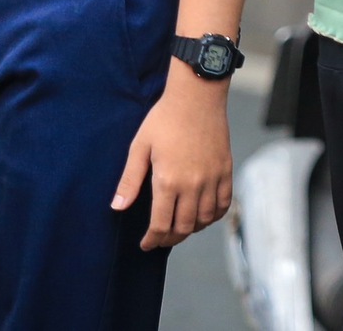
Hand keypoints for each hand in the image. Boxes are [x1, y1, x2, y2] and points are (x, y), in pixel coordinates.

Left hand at [111, 68, 232, 249]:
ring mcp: (212, 179)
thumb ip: (130, 180)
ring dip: (191, 229)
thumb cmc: (164, 119)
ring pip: (205, 220)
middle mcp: (192, 185)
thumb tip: (117, 207)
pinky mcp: (225, 171)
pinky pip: (223, 204)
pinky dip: (214, 216)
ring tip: (180, 227)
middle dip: (170, 238)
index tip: (146, 244)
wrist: (196, 96)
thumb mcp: (140, 147)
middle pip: (184, 227)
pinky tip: (203, 215)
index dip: (152, 240)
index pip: (161, 225)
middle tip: (160, 239)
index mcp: (168, 181)